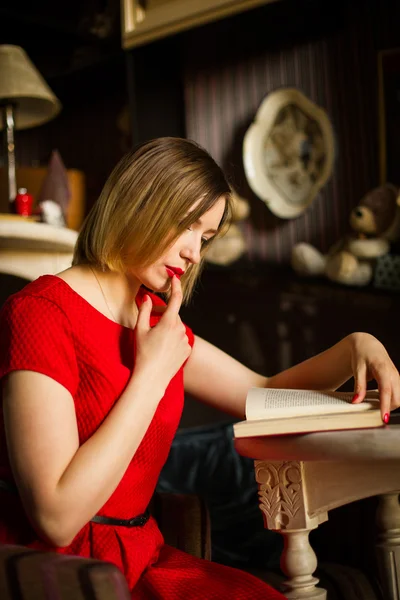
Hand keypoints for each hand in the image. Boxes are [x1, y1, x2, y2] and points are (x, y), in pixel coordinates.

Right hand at [133, 275, 191, 393]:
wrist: (152, 378)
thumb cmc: (143, 353)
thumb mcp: (139, 330)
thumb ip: (144, 311)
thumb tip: (147, 298)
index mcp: (169, 322)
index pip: (175, 299)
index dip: (176, 286)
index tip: (175, 278)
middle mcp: (180, 330)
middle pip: (173, 315)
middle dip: (164, 315)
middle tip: (151, 322)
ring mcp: (185, 340)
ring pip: (177, 328)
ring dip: (168, 329)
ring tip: (156, 341)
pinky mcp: (187, 350)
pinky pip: (181, 339)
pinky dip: (173, 340)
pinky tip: (163, 349)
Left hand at [350, 332, 399, 420]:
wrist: (367, 345)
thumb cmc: (362, 355)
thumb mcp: (357, 369)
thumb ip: (359, 385)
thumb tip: (356, 401)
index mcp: (383, 370)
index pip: (386, 391)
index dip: (385, 405)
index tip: (383, 417)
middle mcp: (393, 374)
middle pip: (397, 398)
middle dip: (389, 408)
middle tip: (376, 416)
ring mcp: (397, 377)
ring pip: (399, 397)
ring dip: (390, 405)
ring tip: (377, 410)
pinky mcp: (396, 380)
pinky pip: (397, 394)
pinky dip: (390, 400)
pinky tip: (380, 402)